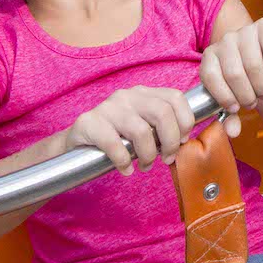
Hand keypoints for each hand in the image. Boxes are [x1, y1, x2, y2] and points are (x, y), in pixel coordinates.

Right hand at [63, 87, 195, 175]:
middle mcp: (127, 95)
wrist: (77, 142)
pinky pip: (114, 144)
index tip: (182, 142)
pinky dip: (123, 162)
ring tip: (145, 165)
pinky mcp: (89, 122)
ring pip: (141, 131)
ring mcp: (108, 107)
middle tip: (166, 159)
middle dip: (170, 142)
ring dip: (148, 155)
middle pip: (162, 113)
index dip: (185, 121)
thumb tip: (184, 141)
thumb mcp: (142, 126)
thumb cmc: (117, 137)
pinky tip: (125, 169)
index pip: (175, 97)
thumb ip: (162, 127)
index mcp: (144, 93)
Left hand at [199, 18, 262, 137]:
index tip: (235, 108)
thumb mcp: (235, 97)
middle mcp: (225, 40)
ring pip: (252, 64)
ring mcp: (245, 31)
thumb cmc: (246, 81)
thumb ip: (230, 116)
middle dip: (246, 95)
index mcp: (210, 56)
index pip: (210, 76)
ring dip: (262, 85)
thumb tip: (233, 132)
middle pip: (233, 73)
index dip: (223, 96)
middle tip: (253, 103)